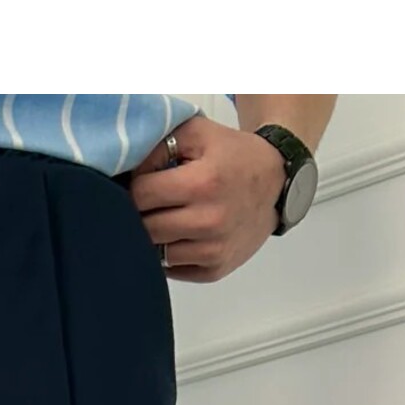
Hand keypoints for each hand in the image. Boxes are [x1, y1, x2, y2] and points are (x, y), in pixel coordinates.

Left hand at [127, 115, 286, 282]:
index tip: (144, 182)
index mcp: (203, 183)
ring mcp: (213, 251)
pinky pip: (173, 270)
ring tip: (166, 218)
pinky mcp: (214, 271)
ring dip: (154, 237)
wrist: (276, 184)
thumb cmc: (233, 156)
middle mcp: (209, 221)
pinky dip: (169, 255)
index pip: (141, 195)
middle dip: (140, 214)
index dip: (135, 187)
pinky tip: (180, 236)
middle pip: (144, 228)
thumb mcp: (198, 133)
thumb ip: (158, 145)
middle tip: (151, 203)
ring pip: (155, 253)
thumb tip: (128, 173)